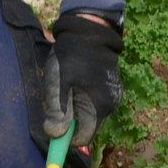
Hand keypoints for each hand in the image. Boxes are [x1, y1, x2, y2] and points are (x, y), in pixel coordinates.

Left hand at [43, 14, 121, 146]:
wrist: (90, 30)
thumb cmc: (71, 57)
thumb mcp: (58, 83)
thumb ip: (57, 111)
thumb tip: (55, 136)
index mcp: (98, 107)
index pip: (83, 138)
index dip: (66, 136)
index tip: (54, 124)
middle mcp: (110, 105)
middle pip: (86, 124)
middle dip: (70, 118)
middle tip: (58, 97)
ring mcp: (113, 95)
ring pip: (90, 112)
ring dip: (77, 106)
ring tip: (67, 83)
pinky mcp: (112, 86)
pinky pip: (95, 100)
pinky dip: (84, 96)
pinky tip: (77, 78)